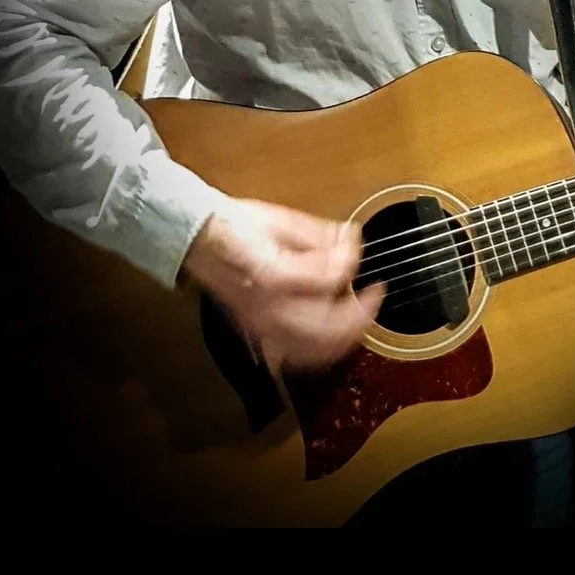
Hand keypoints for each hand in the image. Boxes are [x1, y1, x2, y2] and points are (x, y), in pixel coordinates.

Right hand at [181, 198, 384, 373]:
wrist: (200, 240)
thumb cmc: (235, 226)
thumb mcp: (280, 219)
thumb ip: (319, 235)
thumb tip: (349, 240)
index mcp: (273, 276)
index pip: (329, 278)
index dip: (350, 258)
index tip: (355, 243)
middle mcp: (268, 310)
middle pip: (327, 330)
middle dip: (360, 315)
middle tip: (374, 294)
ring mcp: (262, 327)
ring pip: (314, 352)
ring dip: (345, 339)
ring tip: (360, 317)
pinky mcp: (259, 334)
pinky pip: (298, 355)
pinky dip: (323, 351)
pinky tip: (334, 335)